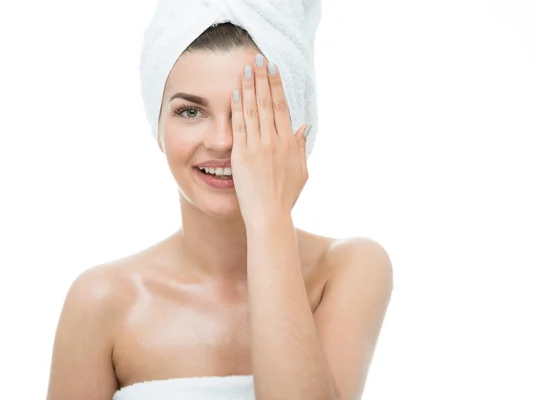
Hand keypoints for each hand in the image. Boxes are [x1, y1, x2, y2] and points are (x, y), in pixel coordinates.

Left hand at [230, 54, 311, 227]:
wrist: (269, 215)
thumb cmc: (285, 197)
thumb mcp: (301, 171)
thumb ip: (301, 147)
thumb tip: (303, 126)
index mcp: (289, 143)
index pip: (281, 107)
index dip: (276, 86)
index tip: (272, 69)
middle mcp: (275, 141)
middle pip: (267, 102)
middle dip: (262, 78)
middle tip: (257, 59)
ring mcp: (258, 147)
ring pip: (252, 110)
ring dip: (248, 87)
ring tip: (245, 69)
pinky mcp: (242, 155)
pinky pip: (239, 126)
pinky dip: (236, 109)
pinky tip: (234, 93)